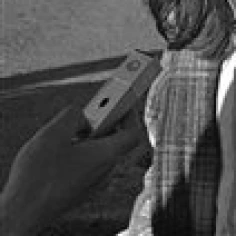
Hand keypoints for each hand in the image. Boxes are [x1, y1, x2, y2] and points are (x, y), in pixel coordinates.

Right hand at [0, 105, 145, 235]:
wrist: (22, 213)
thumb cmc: (38, 176)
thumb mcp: (52, 133)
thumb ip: (72, 115)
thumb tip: (81, 113)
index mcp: (106, 155)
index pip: (132, 132)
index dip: (129, 114)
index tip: (121, 102)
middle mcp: (105, 171)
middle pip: (114, 141)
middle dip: (102, 124)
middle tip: (87, 115)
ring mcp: (93, 184)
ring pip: (98, 155)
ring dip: (87, 140)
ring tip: (66, 135)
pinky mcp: (80, 191)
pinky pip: (86, 167)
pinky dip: (78, 155)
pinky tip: (58, 154)